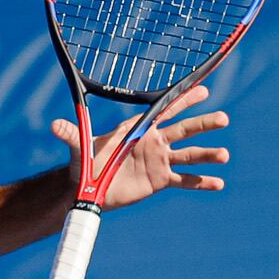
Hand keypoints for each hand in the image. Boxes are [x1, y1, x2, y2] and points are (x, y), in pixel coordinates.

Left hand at [48, 86, 230, 209]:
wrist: (88, 189)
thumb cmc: (85, 163)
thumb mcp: (79, 148)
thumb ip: (72, 134)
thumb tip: (54, 125)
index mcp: (139, 129)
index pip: (164, 110)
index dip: (183, 100)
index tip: (203, 89)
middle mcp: (153, 142)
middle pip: (184, 130)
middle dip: (203, 123)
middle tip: (224, 118)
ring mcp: (159, 162)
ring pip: (189, 155)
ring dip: (208, 154)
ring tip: (225, 155)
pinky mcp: (160, 181)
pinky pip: (185, 181)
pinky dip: (201, 182)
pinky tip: (219, 184)